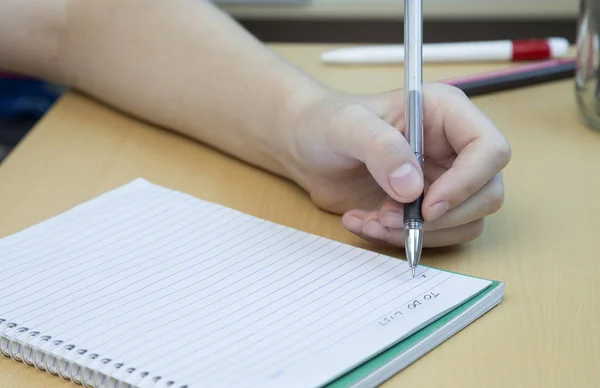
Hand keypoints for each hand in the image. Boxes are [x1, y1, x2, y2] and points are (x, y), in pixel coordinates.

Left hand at [282, 83, 510, 247]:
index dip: (468, 182)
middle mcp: (454, 148)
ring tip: (372, 220)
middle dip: (440, 218)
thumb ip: (380, 148)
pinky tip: (365, 223)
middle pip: (486, 193)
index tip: (428, 206)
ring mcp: (443, 180)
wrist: (307, 148)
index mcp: (446, 114)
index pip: (490, 149)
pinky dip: (402, 239)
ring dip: (418, 233)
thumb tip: (413, 189)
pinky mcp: (426, 207)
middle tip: (389, 217)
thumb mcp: (347, 126)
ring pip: (464, 222)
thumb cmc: (327, 123)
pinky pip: (436, 236)